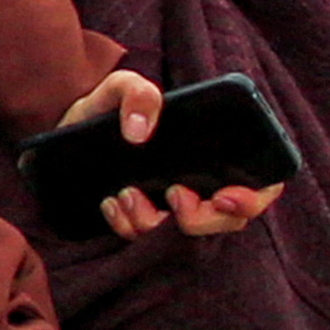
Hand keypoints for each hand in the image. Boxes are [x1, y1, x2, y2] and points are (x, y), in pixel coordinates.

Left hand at [54, 68, 282, 243]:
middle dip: (202, 218)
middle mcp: (205, 183)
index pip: (261, 183)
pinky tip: (111, 202)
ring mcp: (177, 206)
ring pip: (186, 236)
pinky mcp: (148, 221)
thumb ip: (136, 93)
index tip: (223, 197)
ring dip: (155, 222)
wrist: (67, 132)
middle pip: (228, 220)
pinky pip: (148, 241)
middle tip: (173, 195)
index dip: (254, 198)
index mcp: (219, 149)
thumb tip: (139, 132)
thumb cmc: (107, 107)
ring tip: (126, 193)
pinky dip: (129, 227)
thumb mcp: (119, 88)